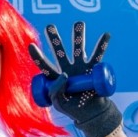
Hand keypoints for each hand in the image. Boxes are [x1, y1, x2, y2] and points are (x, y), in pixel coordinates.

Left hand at [29, 21, 121, 136]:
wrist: (91, 113)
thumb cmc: (73, 109)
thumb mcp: (59, 104)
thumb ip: (56, 92)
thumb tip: (63, 76)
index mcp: (56, 77)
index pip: (44, 65)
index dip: (38, 56)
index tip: (31, 45)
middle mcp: (67, 68)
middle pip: (59, 51)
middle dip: (54, 39)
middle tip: (50, 27)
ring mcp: (81, 67)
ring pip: (79, 48)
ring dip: (79, 35)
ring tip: (79, 24)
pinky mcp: (93, 69)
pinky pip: (98, 55)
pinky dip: (102, 45)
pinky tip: (106, 34)